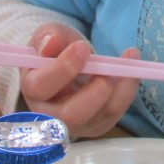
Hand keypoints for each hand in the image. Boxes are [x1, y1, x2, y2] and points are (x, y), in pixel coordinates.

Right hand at [18, 23, 139, 138]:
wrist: (69, 65)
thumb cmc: (55, 52)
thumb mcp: (49, 37)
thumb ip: (48, 37)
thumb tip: (51, 43)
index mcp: (32, 88)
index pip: (41, 86)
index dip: (63, 68)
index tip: (82, 47)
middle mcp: (50, 114)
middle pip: (71, 116)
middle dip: (94, 91)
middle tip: (106, 68)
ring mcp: (75, 124)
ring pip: (101, 117)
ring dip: (120, 87)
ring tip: (128, 58)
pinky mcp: (97, 125)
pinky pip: (116, 113)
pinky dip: (128, 89)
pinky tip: (132, 66)